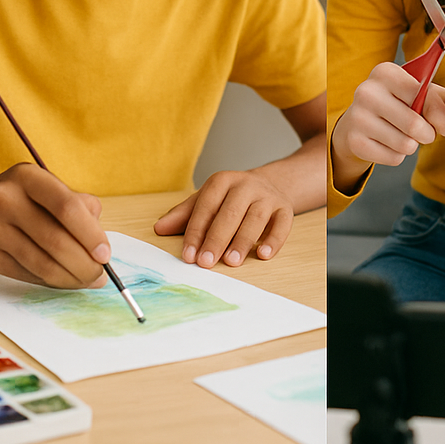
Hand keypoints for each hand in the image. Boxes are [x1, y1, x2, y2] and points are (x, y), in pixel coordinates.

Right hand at [0, 164, 109, 288]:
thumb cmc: (21, 199)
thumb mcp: (47, 188)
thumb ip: (79, 207)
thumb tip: (101, 247)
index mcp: (27, 177)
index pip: (66, 207)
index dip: (90, 234)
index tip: (105, 255)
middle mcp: (5, 200)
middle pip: (56, 241)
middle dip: (85, 264)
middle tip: (100, 275)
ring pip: (42, 264)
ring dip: (71, 278)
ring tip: (87, 280)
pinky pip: (27, 275)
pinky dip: (52, 282)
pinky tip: (64, 280)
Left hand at [154, 168, 292, 266]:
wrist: (269, 185)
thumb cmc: (230, 199)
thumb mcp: (206, 200)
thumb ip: (184, 215)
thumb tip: (159, 229)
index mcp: (222, 181)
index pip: (206, 207)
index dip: (196, 232)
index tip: (188, 255)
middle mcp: (246, 185)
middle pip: (230, 213)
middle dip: (216, 239)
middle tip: (206, 262)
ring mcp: (267, 196)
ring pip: (255, 218)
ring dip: (243, 241)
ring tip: (231, 261)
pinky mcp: (285, 208)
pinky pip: (282, 224)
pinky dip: (274, 240)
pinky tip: (263, 254)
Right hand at [330, 62, 444, 181]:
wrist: (359, 124)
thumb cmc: (401, 105)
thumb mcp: (424, 95)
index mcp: (386, 72)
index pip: (420, 94)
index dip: (437, 113)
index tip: (444, 123)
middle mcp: (367, 91)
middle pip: (414, 125)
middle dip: (428, 134)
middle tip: (424, 132)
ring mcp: (357, 116)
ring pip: (405, 144)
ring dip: (412, 145)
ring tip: (402, 135)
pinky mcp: (354, 141)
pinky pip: (393, 158)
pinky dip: (397, 155)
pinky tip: (386, 143)